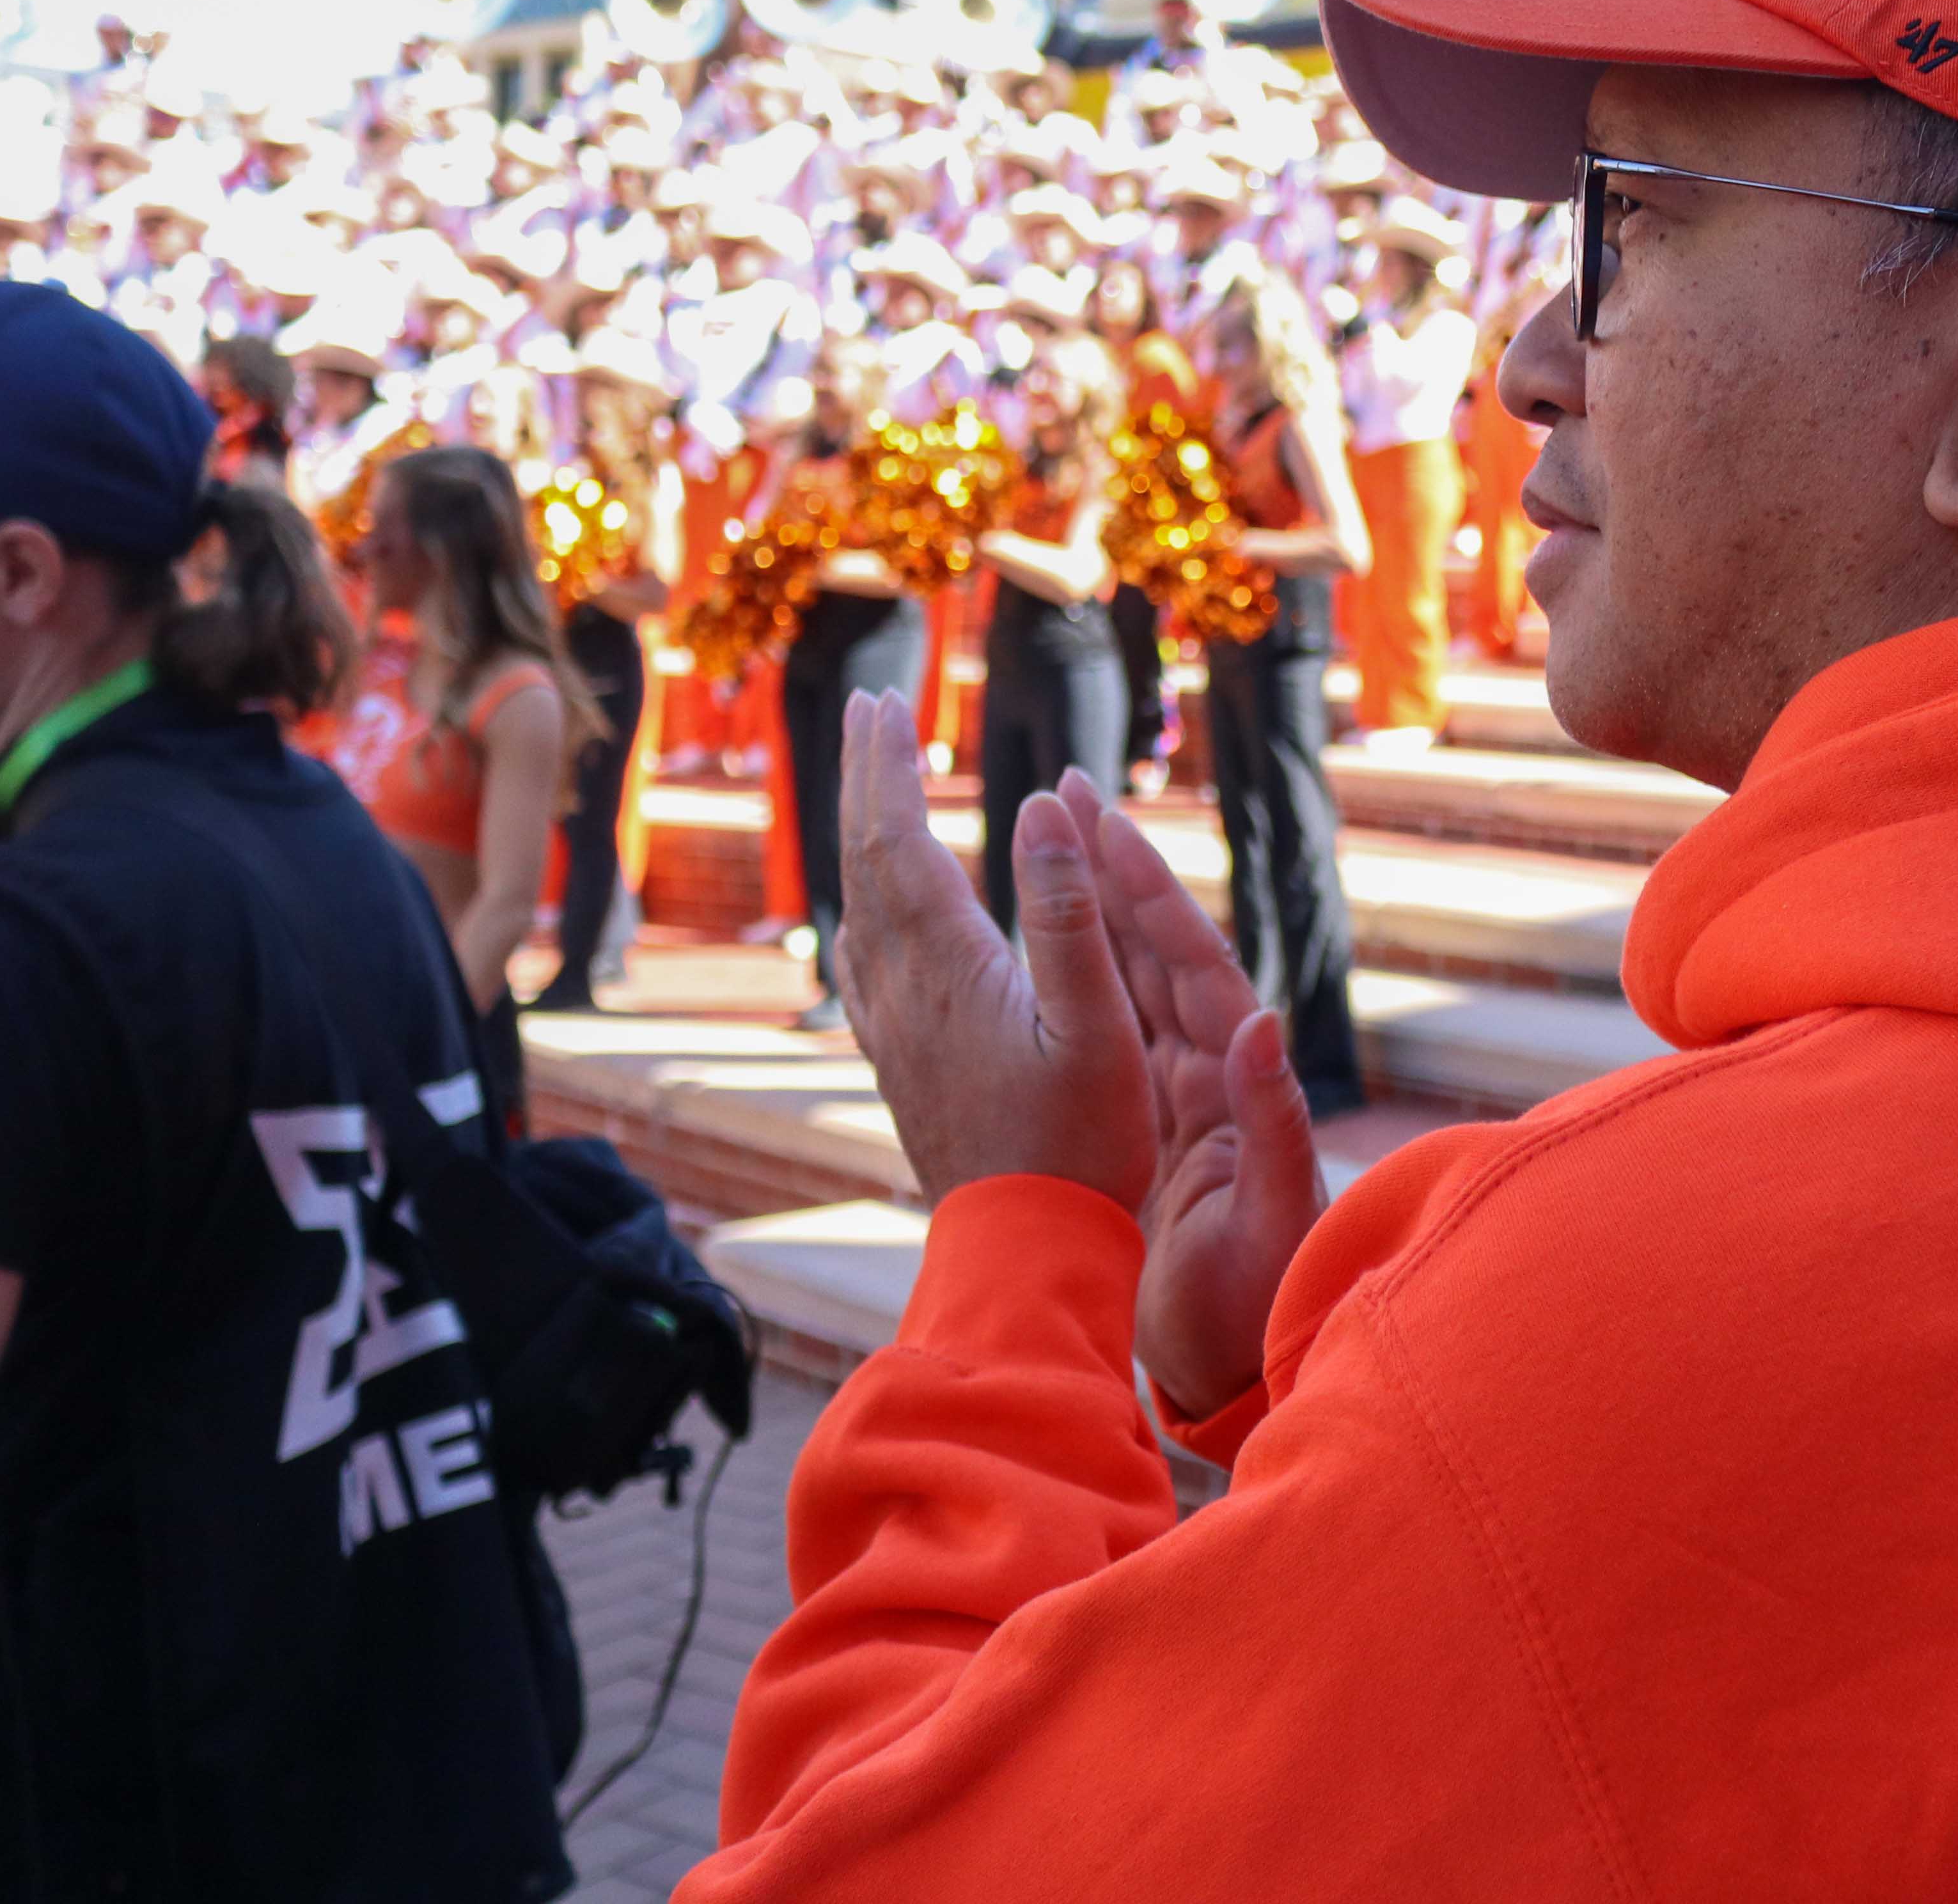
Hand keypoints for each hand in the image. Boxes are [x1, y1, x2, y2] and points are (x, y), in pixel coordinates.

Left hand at [830, 691, 1154, 1210]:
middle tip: (867, 715)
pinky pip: (866, 961)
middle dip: (864, 783)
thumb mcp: (1098, 1024)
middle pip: (865, 864)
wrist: (1022, 1253)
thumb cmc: (1079, 1145)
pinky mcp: (903, 1065)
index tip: (882, 704)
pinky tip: (873, 917)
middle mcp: (903, 992)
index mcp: (948, 968)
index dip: (884, 769)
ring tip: (871, 792)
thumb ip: (1068, 911)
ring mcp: (895, 1032)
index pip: (897, 841)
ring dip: (862, 839)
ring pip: (859, 911)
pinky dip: (868, 907)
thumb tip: (1040, 804)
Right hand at [1063, 789, 1324, 1422]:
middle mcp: (1209, 1076)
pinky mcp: (1142, 1134)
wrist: (1246, 1367)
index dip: (1151, 895)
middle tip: (1069, 794)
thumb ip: (1278, 1125)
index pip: (1194, 968)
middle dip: (1113, 875)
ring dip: (1091, 915)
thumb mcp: (1274, 1218)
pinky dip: (1074, 989)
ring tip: (1052, 841)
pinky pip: (1104, 1042)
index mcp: (1238, 1084)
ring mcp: (1175, 1100)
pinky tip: (1036, 950)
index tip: (1107, 824)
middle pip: (1156, 956)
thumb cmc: (1268, 1301)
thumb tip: (1263, 1023)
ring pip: (1125, 987)